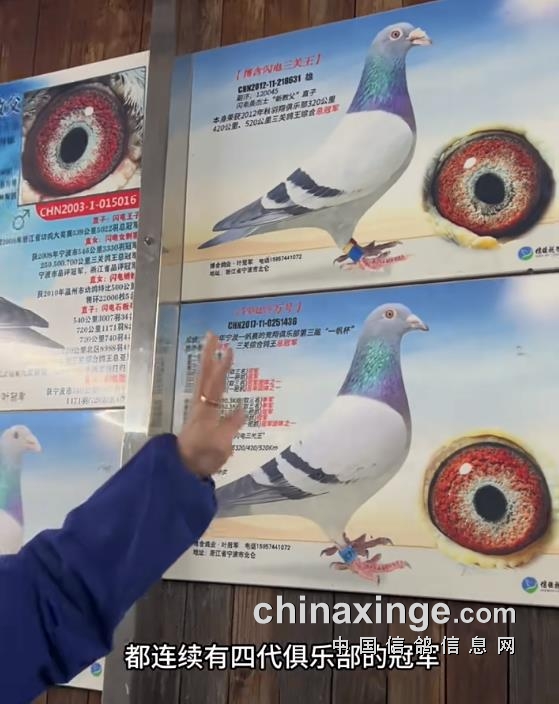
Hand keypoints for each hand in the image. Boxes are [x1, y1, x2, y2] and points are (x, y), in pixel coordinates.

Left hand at [177, 332, 244, 477]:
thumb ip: (231, 427)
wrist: (181, 469)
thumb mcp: (221, 445)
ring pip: (202, 380)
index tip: (229, 349)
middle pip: (204, 375)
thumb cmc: (202, 457)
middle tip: (212, 335)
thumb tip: (242, 410)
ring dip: (207, 363)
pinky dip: (209, 377)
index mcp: (206, 410)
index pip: (215, 383)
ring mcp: (198, 409)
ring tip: (213, 349)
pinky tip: (214, 376)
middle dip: (209, 354)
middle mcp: (200, 405)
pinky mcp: (198, 415)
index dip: (222, 367)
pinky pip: (204, 390)